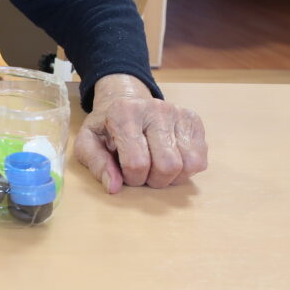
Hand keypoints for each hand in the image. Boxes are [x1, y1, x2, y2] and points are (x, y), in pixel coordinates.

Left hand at [74, 74, 207, 192]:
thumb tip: (114, 187)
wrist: (125, 101)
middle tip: (143, 173)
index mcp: (123, 112)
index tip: (125, 172)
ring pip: (188, 165)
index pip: (137, 163)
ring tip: (157, 167)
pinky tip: (171, 159)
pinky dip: (187, 170)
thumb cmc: (106, 127)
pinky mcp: (193, 120)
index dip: (132, 178)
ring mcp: (177, 113)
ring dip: (172, 177)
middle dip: (154, 180)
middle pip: (168, 166)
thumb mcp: (88, 142)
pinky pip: (200, 159)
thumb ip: (96, 163)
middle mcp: (154, 108)